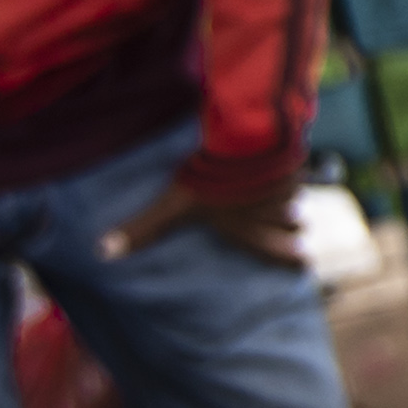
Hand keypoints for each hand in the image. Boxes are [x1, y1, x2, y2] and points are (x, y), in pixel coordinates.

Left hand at [102, 175, 309, 270]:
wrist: (242, 142)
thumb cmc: (207, 180)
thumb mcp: (170, 204)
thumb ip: (142, 228)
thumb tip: (103, 253)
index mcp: (244, 227)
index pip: (274, 252)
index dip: (290, 261)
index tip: (304, 265)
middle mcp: (269, 212)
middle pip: (292, 225)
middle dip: (291, 228)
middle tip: (296, 232)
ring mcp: (283, 186)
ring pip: (295, 198)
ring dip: (291, 199)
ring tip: (290, 199)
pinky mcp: (289, 160)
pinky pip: (296, 169)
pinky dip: (293, 170)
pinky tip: (287, 163)